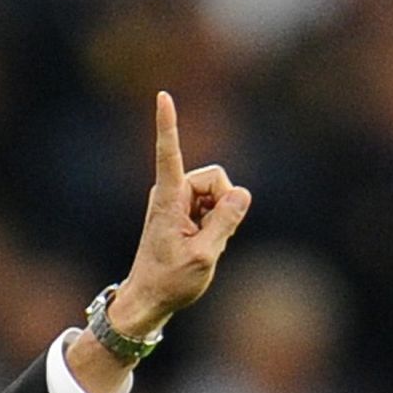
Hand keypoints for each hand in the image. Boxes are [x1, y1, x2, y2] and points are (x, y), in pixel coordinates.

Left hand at [107, 91, 252, 337]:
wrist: (150, 298)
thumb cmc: (170, 281)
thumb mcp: (204, 256)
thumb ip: (226, 222)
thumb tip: (242, 193)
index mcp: (169, 199)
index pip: (169, 154)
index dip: (169, 125)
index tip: (162, 95)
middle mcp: (172, 192)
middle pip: (216, 179)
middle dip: (224, 204)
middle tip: (210, 237)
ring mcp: (178, 200)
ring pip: (219, 193)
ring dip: (220, 217)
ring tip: (201, 243)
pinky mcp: (185, 209)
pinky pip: (216, 206)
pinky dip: (217, 223)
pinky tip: (203, 242)